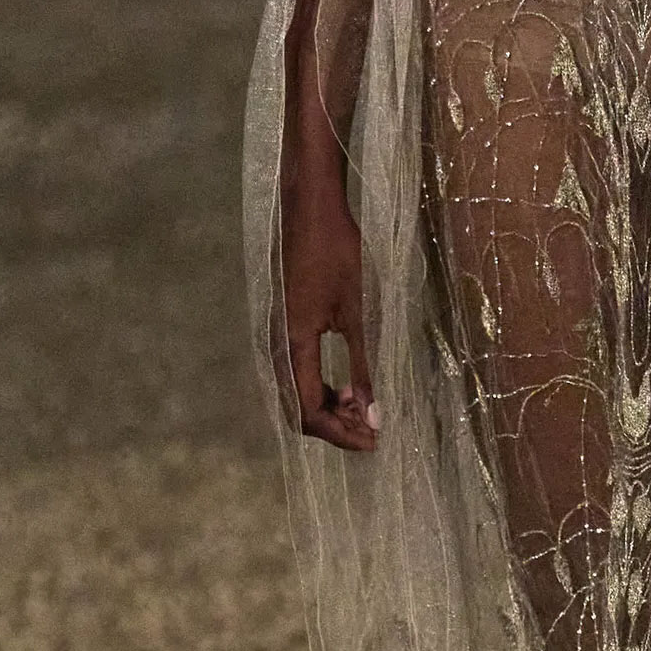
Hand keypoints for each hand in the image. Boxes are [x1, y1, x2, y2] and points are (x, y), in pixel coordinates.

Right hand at [279, 160, 377, 453]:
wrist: (309, 209)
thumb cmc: (338, 252)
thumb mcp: (358, 311)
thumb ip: (362, 365)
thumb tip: (373, 415)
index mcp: (293, 344)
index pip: (308, 411)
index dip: (341, 434)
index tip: (375, 441)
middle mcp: (276, 346)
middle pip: (298, 409)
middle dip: (334, 426)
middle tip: (373, 428)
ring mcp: (275, 337)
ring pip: (295, 393)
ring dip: (328, 408)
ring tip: (364, 405)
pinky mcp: (281, 328)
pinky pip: (295, 374)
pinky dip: (320, 387)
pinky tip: (347, 383)